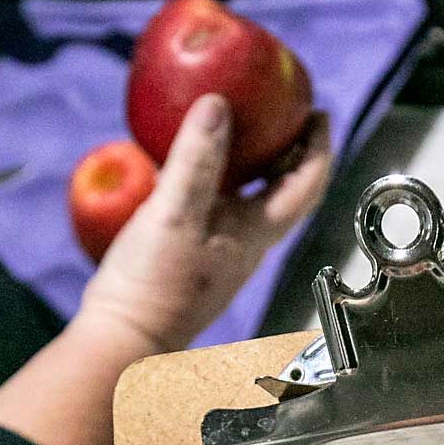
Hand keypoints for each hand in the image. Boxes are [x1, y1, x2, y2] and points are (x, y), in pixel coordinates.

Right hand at [79, 93, 330, 351]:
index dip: (319, 146)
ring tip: (241, 126)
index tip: (319, 111)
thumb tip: (219, 104)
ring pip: (252, 200)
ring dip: (254, 163)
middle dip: (290, 148)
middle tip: (282, 110)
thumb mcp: (175, 213)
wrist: (125, 340)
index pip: (307, 184)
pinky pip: (217, 207)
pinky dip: (215, 178)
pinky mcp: (195, 258)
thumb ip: (197, 159)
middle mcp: (247, 245)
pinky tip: (189, 164)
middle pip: (284, 190)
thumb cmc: (153, 287)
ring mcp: (221, 253)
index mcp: (255, 234)